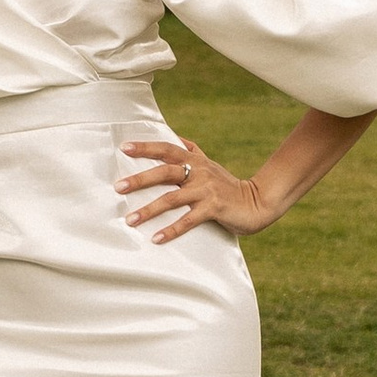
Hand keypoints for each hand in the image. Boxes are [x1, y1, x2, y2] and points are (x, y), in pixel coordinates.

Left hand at [118, 128, 280, 241]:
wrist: (257, 202)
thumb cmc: (227, 185)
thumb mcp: (210, 165)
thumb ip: (193, 151)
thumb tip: (176, 137)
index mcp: (195, 160)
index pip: (167, 149)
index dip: (146, 147)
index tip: (124, 147)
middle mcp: (199, 172)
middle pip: (165, 172)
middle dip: (140, 179)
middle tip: (118, 187)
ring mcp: (206, 190)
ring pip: (172, 198)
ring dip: (149, 210)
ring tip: (130, 220)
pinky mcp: (214, 208)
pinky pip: (188, 220)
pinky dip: (171, 230)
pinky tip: (156, 238)